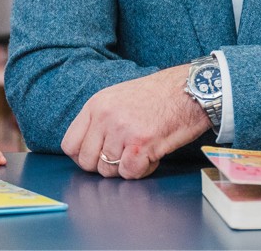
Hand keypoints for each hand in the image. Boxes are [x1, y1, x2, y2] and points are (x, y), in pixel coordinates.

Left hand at [61, 64, 210, 179]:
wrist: (190, 88)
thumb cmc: (159, 94)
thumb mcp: (120, 97)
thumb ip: (100, 119)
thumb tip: (87, 149)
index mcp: (97, 104)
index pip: (70, 144)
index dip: (84, 156)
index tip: (99, 155)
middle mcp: (105, 116)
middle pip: (87, 162)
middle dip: (105, 165)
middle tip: (125, 154)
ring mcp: (122, 130)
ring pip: (108, 171)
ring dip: (126, 167)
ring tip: (143, 150)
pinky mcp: (141, 144)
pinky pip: (130, 173)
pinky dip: (142, 170)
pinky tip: (152, 155)